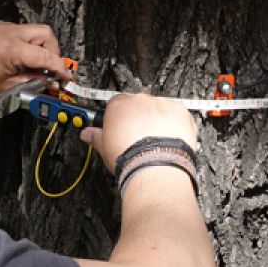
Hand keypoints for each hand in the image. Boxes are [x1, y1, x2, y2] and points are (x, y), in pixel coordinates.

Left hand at [0, 21, 72, 99]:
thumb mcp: (7, 88)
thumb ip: (33, 82)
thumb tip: (49, 80)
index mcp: (12, 48)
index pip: (46, 55)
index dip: (60, 67)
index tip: (66, 76)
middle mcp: (9, 32)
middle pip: (46, 33)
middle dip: (53, 51)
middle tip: (50, 68)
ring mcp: (4, 27)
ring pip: (35, 30)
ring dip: (40, 46)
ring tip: (35, 64)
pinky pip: (22, 31)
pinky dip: (27, 43)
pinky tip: (21, 57)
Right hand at [80, 93, 197, 173]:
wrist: (155, 166)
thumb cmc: (129, 158)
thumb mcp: (104, 148)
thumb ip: (96, 137)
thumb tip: (88, 134)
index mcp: (119, 106)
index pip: (116, 104)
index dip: (119, 118)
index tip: (121, 128)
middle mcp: (140, 100)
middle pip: (138, 105)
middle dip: (139, 119)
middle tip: (139, 138)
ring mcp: (161, 104)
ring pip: (159, 109)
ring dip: (158, 121)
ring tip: (157, 142)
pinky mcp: (180, 112)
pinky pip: (177, 115)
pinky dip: (175, 125)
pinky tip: (171, 140)